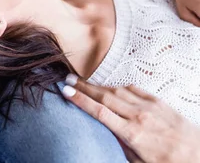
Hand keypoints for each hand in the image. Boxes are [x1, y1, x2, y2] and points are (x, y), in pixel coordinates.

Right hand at [61, 75, 199, 162]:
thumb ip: (123, 147)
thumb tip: (108, 131)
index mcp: (132, 133)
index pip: (99, 112)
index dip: (80, 100)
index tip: (66, 91)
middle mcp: (139, 115)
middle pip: (104, 96)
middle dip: (84, 87)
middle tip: (67, 78)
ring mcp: (149, 106)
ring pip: (117, 90)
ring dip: (98, 85)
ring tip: (84, 82)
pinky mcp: (159, 101)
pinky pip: (134, 89)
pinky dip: (120, 86)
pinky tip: (112, 87)